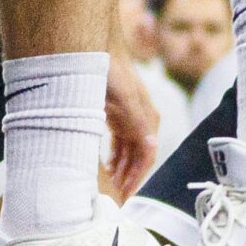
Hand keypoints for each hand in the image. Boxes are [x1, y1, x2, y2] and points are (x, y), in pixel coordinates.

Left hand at [103, 52, 161, 201]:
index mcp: (147, 120)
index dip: (136, 179)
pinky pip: (118, 143)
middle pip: (136, 159)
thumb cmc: (111, 70)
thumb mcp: (124, 99)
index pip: (146, 159)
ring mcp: (128, 118)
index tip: (124, 197)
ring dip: (118, 170)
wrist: (95, 46)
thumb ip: (138, 124)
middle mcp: (141, 121)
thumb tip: (150, 150)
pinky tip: (103, 166)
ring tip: (106, 187)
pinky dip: (112, 156)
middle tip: (112, 198)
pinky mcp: (116, 115)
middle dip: (126, 179)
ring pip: (126, 152)